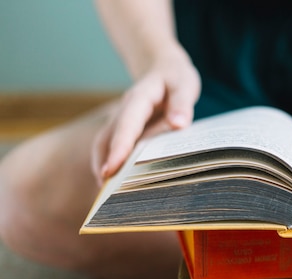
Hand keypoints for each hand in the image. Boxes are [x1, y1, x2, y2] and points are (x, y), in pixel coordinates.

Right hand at [91, 47, 200, 183]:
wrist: (164, 67)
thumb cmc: (176, 79)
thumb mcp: (184, 85)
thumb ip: (182, 103)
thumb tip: (178, 124)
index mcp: (139, 98)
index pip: (127, 123)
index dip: (119, 147)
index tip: (112, 168)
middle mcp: (125, 110)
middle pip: (108, 137)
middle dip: (104, 162)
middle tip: (105, 192)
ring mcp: (121, 120)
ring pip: (105, 143)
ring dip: (104, 165)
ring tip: (107, 194)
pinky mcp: (124, 129)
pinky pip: (113, 146)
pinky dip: (112, 163)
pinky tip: (117, 184)